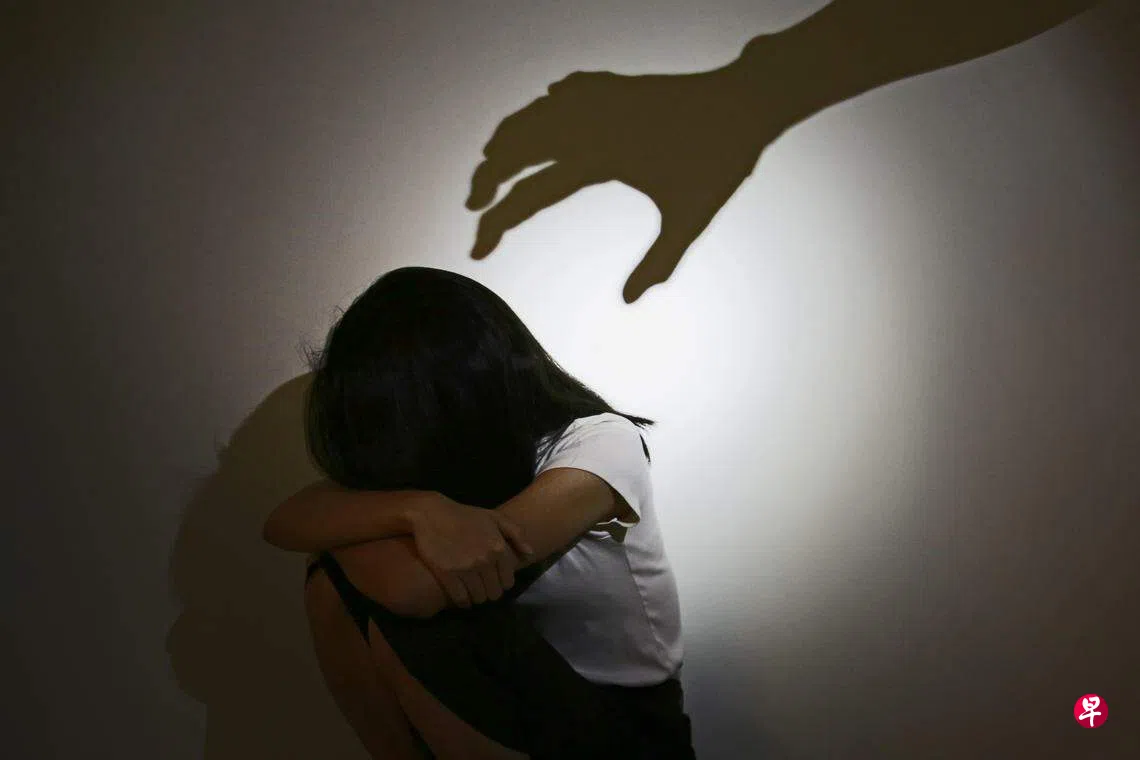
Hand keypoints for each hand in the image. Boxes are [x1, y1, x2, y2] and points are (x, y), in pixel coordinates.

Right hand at [408, 497, 534, 608]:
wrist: (432, 513)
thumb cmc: (465, 515)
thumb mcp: (494, 517)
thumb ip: (516, 534)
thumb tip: (530, 554)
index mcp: (498, 548)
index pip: (508, 581)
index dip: (502, 584)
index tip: (494, 581)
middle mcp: (485, 560)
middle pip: (494, 593)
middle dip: (490, 592)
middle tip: (482, 587)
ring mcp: (465, 568)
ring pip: (479, 598)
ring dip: (477, 598)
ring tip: (472, 591)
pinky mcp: (447, 574)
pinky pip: (461, 599)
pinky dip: (463, 602)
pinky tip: (461, 598)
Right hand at [466, 55, 792, 301]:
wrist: (748, 100)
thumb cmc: (722, 161)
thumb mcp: (690, 218)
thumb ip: (658, 261)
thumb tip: (629, 300)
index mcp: (599, 157)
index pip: (530, 194)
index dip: (496, 224)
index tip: (475, 250)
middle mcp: (590, 123)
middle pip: (516, 146)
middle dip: (488, 177)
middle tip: (474, 205)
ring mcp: (602, 100)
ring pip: (535, 113)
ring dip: (509, 138)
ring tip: (493, 160)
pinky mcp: (618, 87)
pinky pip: (568, 91)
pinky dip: (548, 104)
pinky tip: (546, 107)